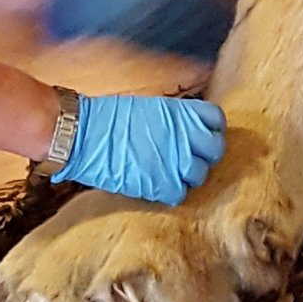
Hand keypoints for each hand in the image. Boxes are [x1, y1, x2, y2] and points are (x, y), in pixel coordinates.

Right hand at [52, 92, 225, 207]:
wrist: (86, 135)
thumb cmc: (111, 118)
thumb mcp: (151, 107)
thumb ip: (175, 119)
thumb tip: (188, 128)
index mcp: (182, 113)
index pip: (216, 120)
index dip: (211, 129)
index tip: (202, 135)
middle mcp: (185, 136)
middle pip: (215, 149)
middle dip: (205, 154)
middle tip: (190, 157)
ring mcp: (176, 162)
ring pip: (200, 174)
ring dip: (189, 175)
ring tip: (172, 172)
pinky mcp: (162, 185)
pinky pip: (181, 193)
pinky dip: (173, 191)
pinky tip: (160, 184)